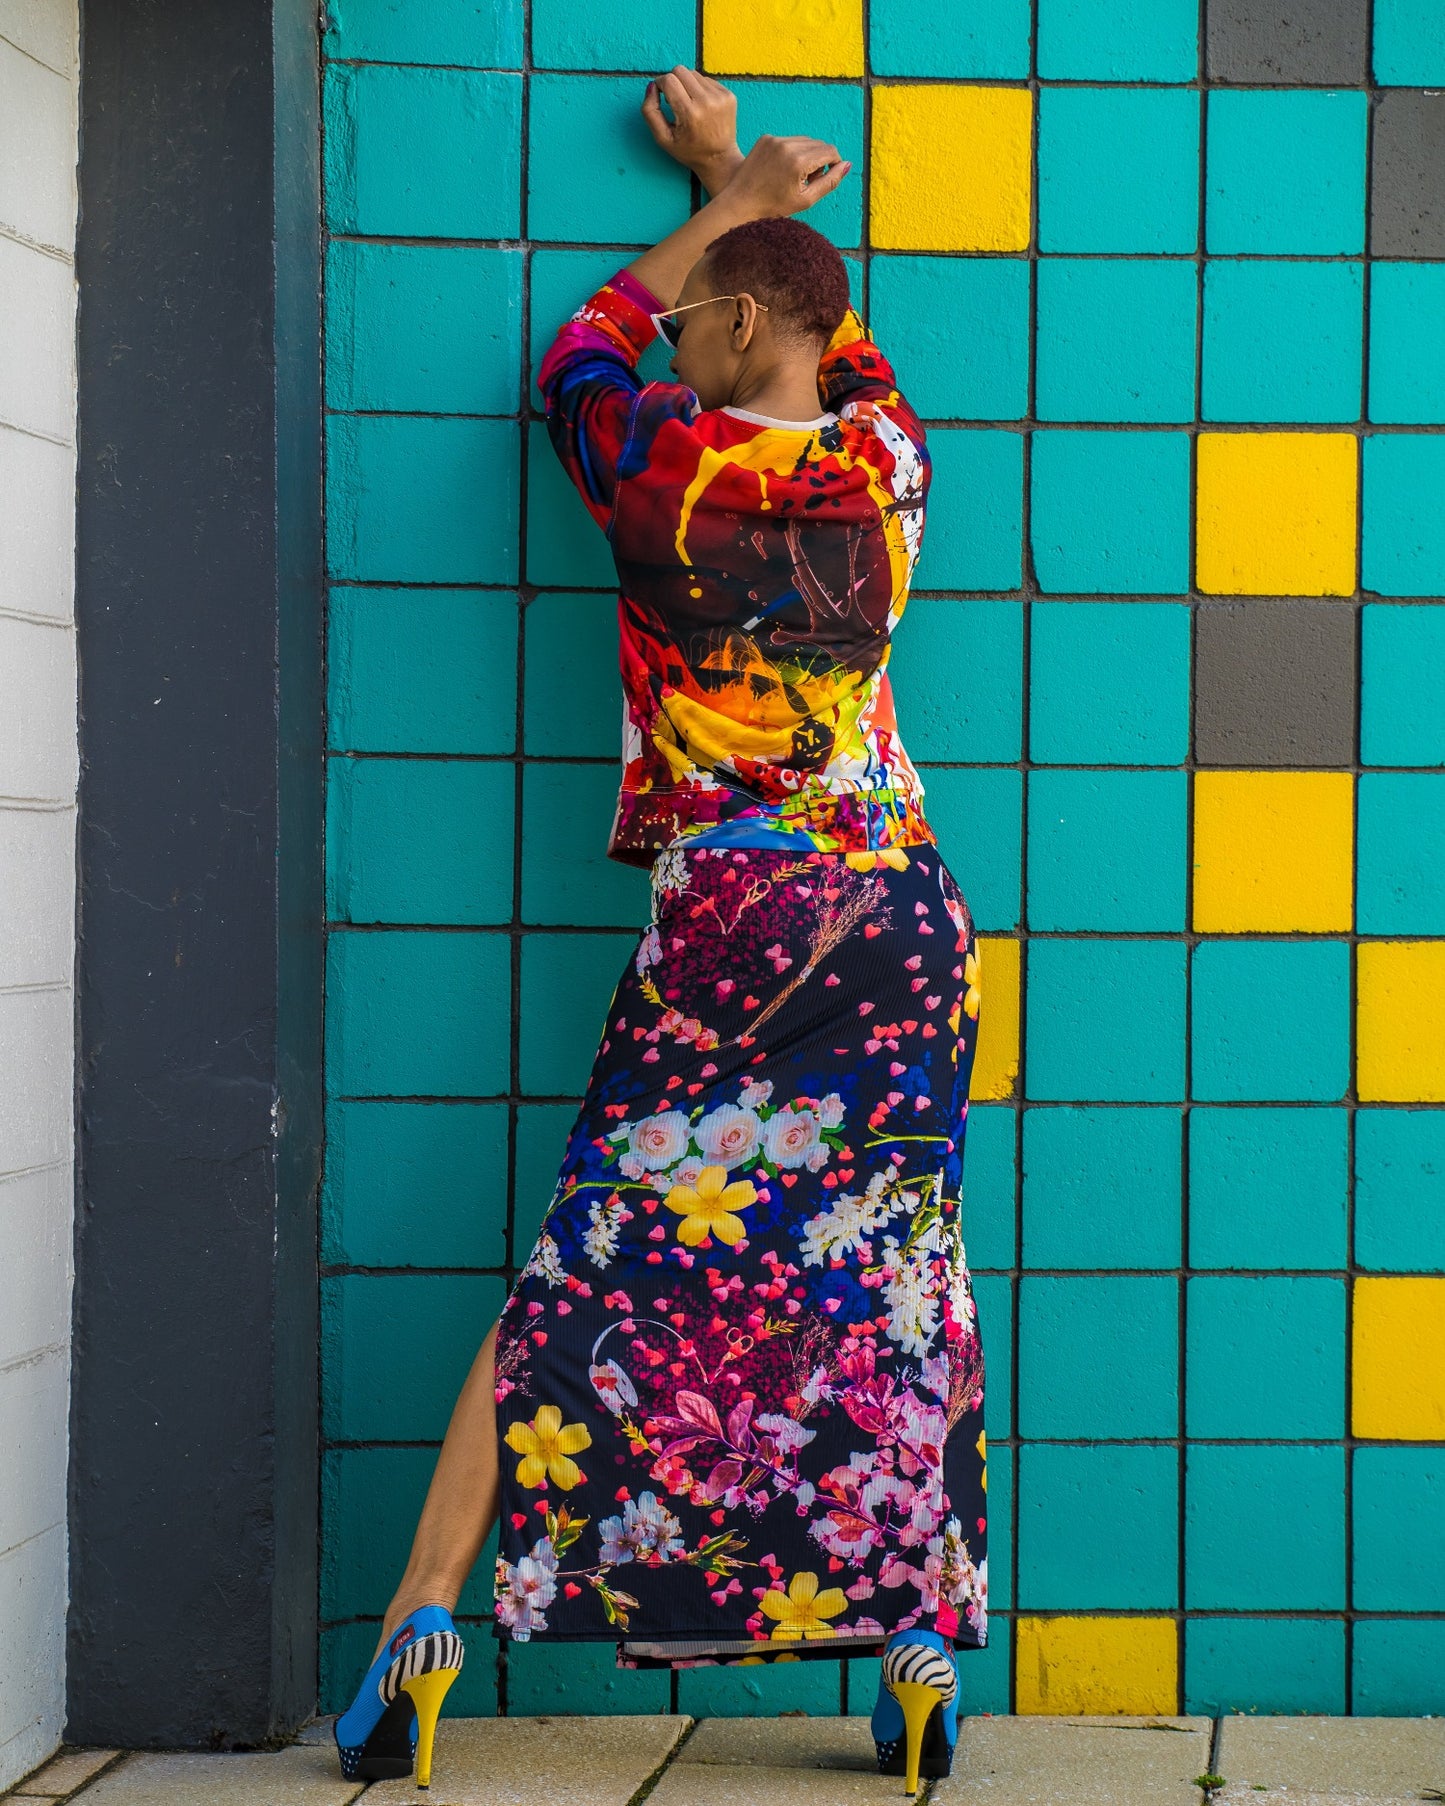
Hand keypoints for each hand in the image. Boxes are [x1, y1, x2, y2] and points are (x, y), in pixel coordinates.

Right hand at [642, 67, 742, 197]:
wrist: (719, 159)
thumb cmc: (689, 150)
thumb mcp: (663, 138)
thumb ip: (650, 111)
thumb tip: (652, 85)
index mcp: (689, 113)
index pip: (669, 80)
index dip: (660, 84)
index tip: (662, 95)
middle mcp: (706, 102)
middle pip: (680, 70)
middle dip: (673, 81)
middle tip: (675, 99)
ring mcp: (720, 97)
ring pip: (694, 73)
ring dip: (687, 84)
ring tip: (689, 104)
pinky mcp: (729, 95)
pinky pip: (707, 80)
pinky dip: (700, 89)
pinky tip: (701, 106)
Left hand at [721, 134, 850, 218]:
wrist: (739, 204)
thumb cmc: (773, 207)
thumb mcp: (805, 200)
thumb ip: (829, 182)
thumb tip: (847, 165)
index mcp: (798, 161)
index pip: (829, 151)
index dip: (834, 163)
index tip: (826, 177)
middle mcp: (787, 145)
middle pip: (818, 144)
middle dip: (820, 160)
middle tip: (808, 181)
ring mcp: (774, 139)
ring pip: (804, 141)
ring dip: (806, 155)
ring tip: (794, 176)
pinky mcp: (765, 138)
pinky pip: (788, 140)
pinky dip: (791, 152)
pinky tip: (781, 170)